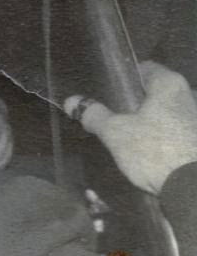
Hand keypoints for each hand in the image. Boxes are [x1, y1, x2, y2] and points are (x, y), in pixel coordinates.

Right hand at [65, 62, 196, 194]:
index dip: (123, 78)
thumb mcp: (116, 133)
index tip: (107, 92)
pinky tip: (151, 154)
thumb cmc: (155, 150)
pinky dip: (165, 139)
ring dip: (152, 123)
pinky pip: (177, 133)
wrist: (194, 187)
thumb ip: (94, 115)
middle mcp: (189, 96)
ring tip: (131, 139)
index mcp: (169, 84)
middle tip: (115, 118)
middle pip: (156, 93)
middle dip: (136, 104)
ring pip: (167, 114)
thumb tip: (71, 101)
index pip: (144, 68)